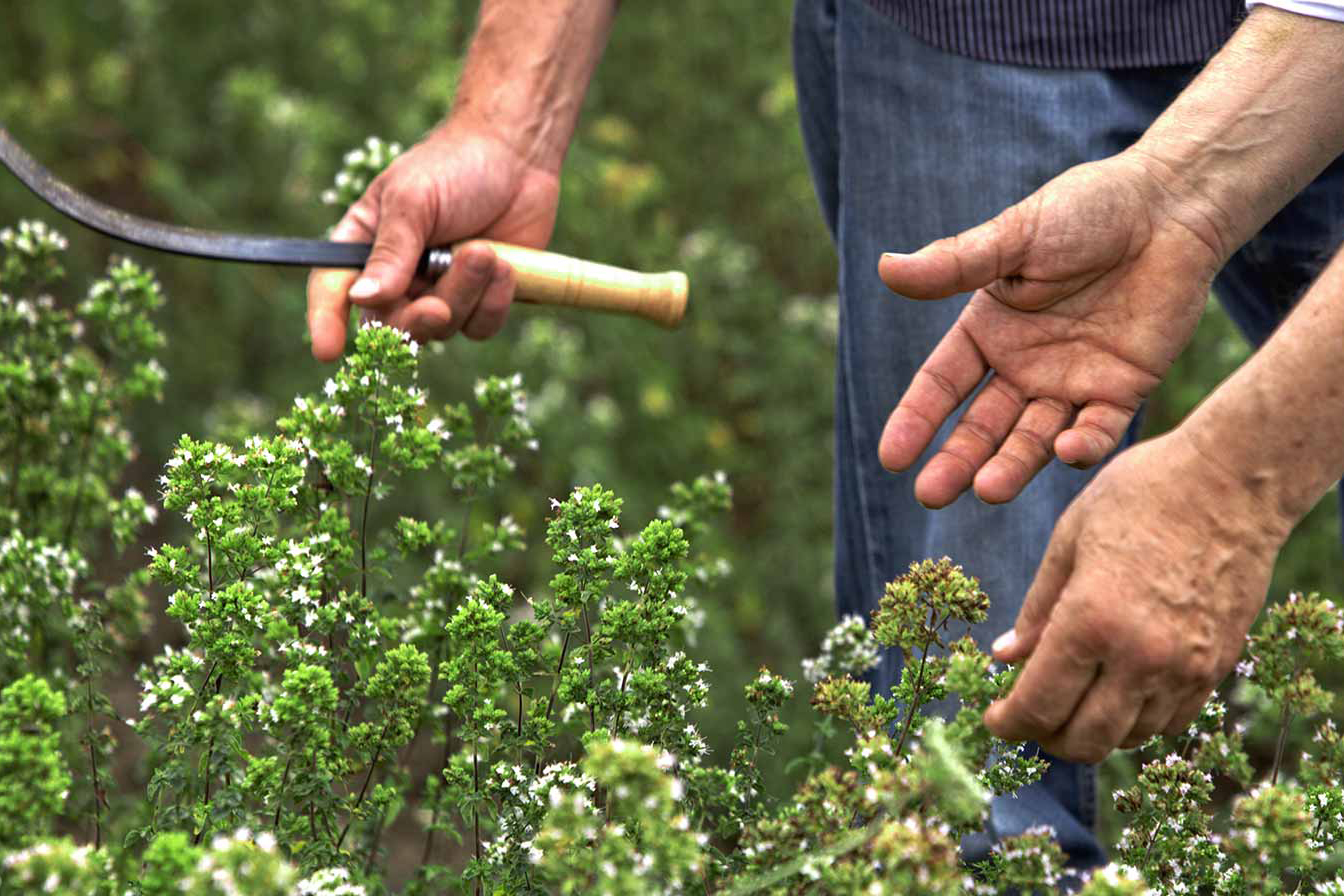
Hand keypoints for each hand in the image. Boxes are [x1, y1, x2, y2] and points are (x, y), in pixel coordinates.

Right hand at [306, 119, 560, 360]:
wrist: (518, 156)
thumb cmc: (455, 166)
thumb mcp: (413, 201)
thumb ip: (391, 252)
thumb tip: (363, 299)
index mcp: (365, 245)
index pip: (333, 289)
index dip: (327, 322)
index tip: (328, 352)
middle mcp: (399, 275)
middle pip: (392, 324)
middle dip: (418, 318)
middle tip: (437, 306)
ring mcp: (441, 290)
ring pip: (442, 327)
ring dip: (465, 293)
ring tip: (485, 252)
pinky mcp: (481, 299)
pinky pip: (480, 327)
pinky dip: (495, 301)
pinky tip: (506, 266)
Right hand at [877, 151, 1234, 506]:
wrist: (1170, 205)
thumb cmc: (1085, 210)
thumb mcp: (1014, 237)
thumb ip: (955, 264)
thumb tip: (885, 268)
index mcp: (989, 331)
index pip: (941, 386)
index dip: (916, 420)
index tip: (892, 457)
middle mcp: (1024, 365)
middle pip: (981, 426)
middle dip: (956, 461)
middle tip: (931, 494)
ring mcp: (1072, 382)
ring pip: (1034, 438)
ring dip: (1011, 466)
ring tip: (987, 491)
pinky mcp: (1123, 389)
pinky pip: (1100, 429)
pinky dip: (1084, 445)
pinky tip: (1066, 452)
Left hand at [982, 427, 1290, 761]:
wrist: (1233, 480)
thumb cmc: (1142, 493)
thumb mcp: (1068, 540)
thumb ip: (1035, 609)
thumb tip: (1004, 657)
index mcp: (1091, 621)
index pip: (1038, 705)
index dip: (1008, 722)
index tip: (993, 719)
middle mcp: (1141, 656)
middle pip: (1082, 739)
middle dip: (1045, 737)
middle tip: (1027, 716)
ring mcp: (1186, 668)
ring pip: (1127, 737)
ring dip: (1091, 730)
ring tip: (1070, 700)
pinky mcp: (1218, 666)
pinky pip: (1169, 722)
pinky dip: (1135, 720)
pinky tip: (1115, 692)